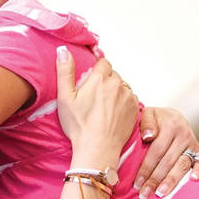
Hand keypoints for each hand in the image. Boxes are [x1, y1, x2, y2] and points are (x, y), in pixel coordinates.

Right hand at [55, 50, 136, 166]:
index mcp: (100, 79)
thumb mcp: (64, 97)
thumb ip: (64, 71)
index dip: (96, 68)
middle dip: (104, 80)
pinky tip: (111, 111)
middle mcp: (117, 84)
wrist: (98, 147)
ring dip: (114, 90)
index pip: (103, 62)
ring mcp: (128, 96)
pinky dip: (122, 101)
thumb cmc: (79, 125)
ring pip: (122, 86)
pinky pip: (130, 98)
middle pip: (113, 74)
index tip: (91, 76)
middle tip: (93, 95)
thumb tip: (63, 50)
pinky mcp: (135, 108)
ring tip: (102, 105)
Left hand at [136, 106, 198, 197]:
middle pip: (168, 161)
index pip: (156, 151)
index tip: (136, 183)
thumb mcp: (147, 114)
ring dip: (172, 181)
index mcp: (169, 126)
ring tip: (161, 193)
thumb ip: (146, 123)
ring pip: (182, 165)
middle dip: (155, 179)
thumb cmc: (153, 119)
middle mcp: (183, 134)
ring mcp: (192, 143)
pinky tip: (193, 180)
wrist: (171, 116)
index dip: (146, 168)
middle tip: (144, 194)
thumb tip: (148, 136)